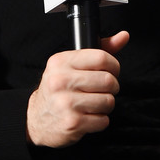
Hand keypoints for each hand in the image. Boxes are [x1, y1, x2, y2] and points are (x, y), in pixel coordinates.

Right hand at [26, 31, 129, 147]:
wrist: (35, 119)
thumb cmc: (57, 90)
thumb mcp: (70, 66)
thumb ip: (97, 52)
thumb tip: (123, 36)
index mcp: (60, 62)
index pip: (101, 57)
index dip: (114, 65)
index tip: (112, 71)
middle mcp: (60, 81)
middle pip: (108, 80)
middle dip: (112, 87)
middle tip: (103, 90)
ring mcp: (66, 103)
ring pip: (108, 101)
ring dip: (106, 105)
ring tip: (93, 104)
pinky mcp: (72, 123)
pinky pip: (103, 120)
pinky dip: (100, 120)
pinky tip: (88, 116)